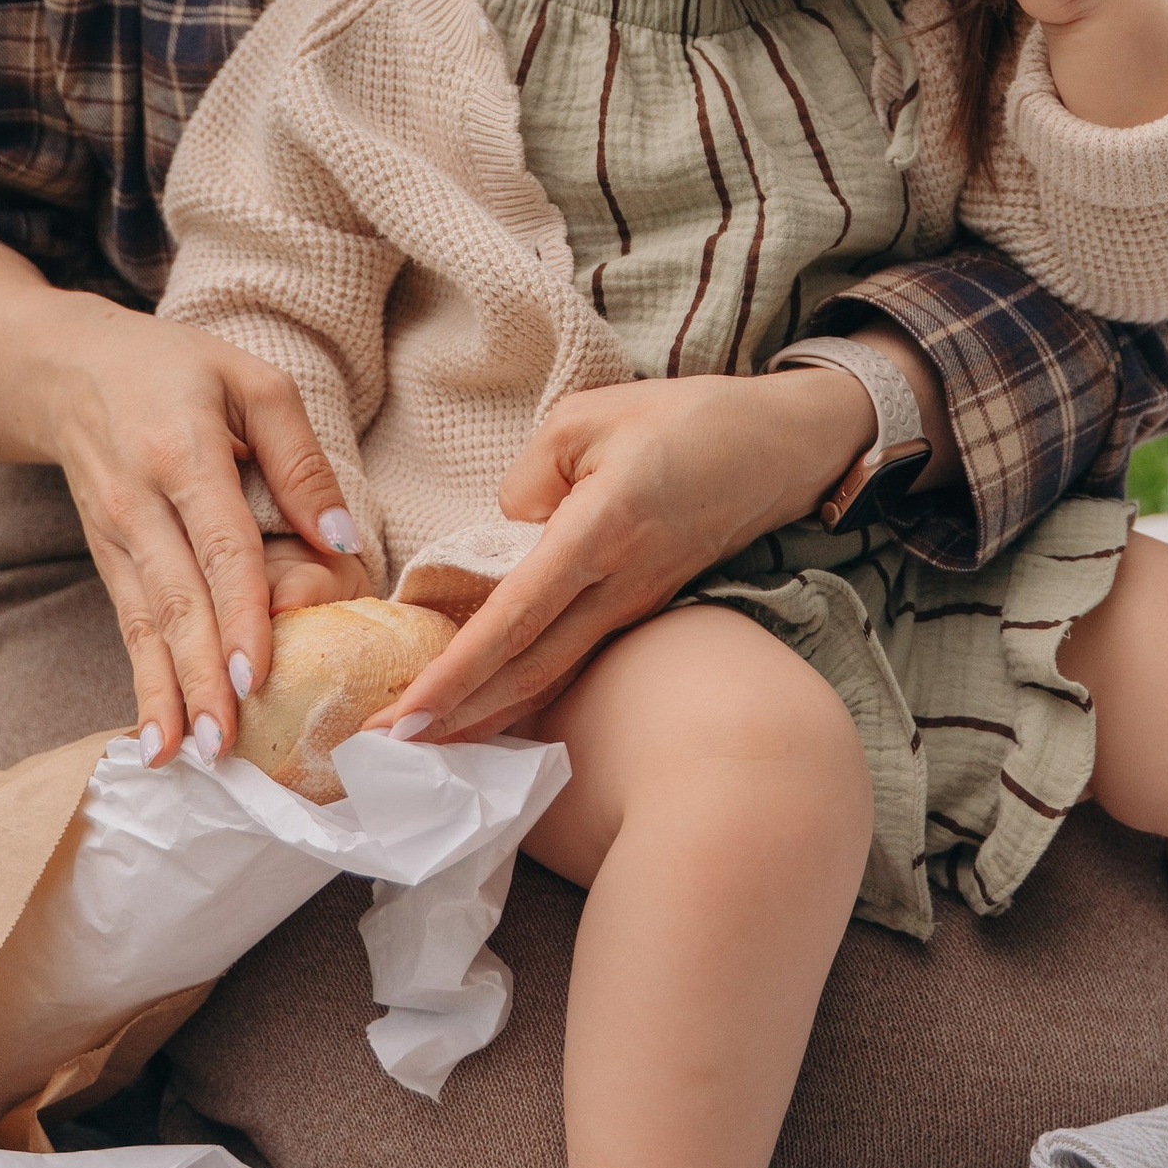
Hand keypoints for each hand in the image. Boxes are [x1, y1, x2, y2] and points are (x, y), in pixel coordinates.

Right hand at [31, 298, 372, 762]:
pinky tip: (157, 737)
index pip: (218, 543)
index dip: (237, 611)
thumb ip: (300, 458)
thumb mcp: (250, 380)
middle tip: (227, 743)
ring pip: (144, 625)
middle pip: (176, 599)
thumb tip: (342, 541)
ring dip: (169, 694)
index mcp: (182, 451)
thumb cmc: (178, 370)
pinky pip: (127, 628)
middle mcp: (139, 502)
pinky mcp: (106, 560)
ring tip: (190, 756)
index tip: (255, 672)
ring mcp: (115, 537)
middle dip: (201, 676)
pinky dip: (143, 683)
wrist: (68, 369)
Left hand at [392, 366, 875, 740]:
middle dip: (455, 716)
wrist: (781, 448)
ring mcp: (634, 605)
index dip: (459, 672)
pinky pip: (572, 657)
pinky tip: (488, 707)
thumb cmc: (688, 421)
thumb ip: (531, 477)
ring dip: (486, 712)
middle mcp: (619, 586)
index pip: (516, 617)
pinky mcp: (641, 607)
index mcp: (601, 532)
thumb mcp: (590, 417)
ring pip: (551, 673)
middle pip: (528, 669)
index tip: (408, 714)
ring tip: (423, 743)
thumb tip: (509, 530)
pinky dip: (524, 687)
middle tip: (385, 750)